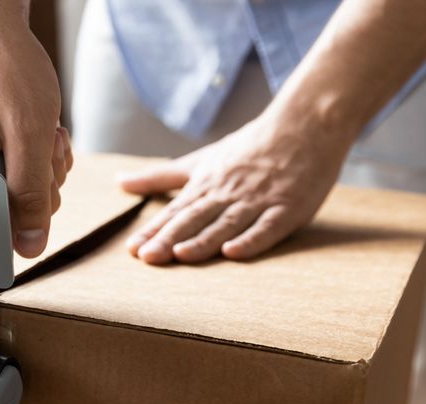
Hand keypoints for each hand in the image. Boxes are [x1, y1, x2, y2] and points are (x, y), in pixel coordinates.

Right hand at [0, 4, 71, 257]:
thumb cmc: (4, 68)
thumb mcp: (29, 135)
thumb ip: (30, 195)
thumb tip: (30, 248)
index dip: (21, 219)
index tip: (40, 191)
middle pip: (4, 211)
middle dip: (40, 186)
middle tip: (46, 149)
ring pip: (16, 192)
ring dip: (43, 168)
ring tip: (45, 133)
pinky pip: (15, 171)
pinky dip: (36, 155)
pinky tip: (41, 131)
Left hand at [119, 108, 354, 263]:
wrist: (305, 124)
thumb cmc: (249, 147)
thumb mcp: (200, 160)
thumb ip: (160, 176)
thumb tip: (120, 182)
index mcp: (206, 184)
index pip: (175, 211)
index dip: (154, 230)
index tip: (133, 249)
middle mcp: (228, 193)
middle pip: (195, 219)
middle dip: (171, 238)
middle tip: (148, 258)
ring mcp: (258, 201)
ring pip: (226, 223)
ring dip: (204, 240)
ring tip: (182, 255)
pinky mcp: (287, 208)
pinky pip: (267, 227)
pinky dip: (251, 240)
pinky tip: (234, 253)